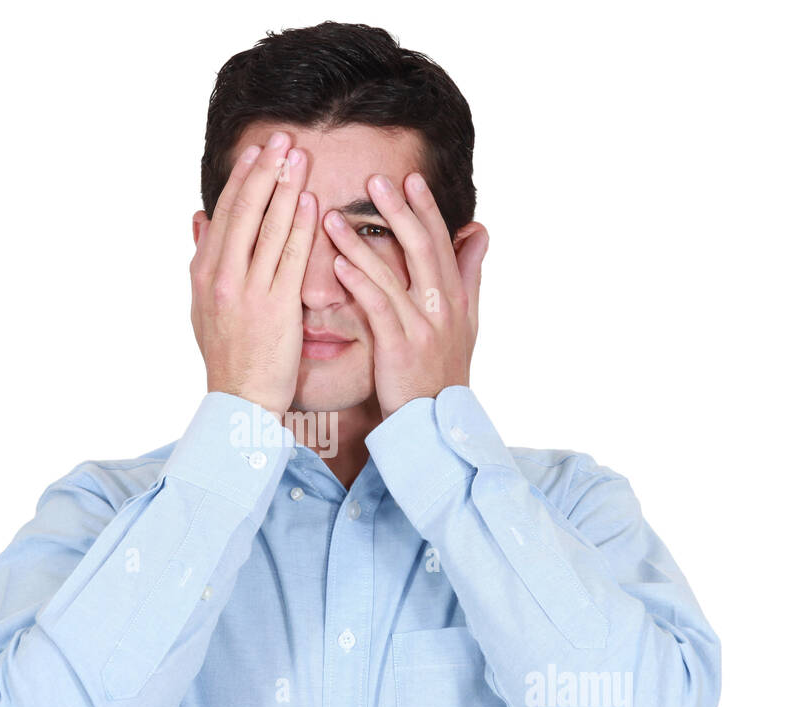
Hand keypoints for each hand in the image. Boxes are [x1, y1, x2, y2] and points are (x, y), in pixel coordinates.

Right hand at [190, 131, 316, 418]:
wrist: (239, 401)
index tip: (258, 150)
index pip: (224, 214)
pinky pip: (290, 258)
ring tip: (301, 156)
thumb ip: (203, 258)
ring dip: (286, 187)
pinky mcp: (276, 308)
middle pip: (244, 211)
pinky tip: (312, 201)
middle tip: (283, 137)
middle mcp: (221, 278)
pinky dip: (299, 226)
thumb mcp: (202, 306)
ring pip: (267, 228)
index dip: (242, 179)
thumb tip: (197, 218)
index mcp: (203, 274)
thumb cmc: (229, 356)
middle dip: (265, 171)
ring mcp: (247, 292)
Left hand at [322, 171, 487, 417]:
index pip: (441, 242)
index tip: (410, 178)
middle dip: (398, 211)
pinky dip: (359, 283)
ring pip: (392, 274)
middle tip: (374, 181)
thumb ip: (469, 274)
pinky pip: (378, 308)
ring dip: (360, 243)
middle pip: (421, 248)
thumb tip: (479, 230)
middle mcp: (442, 307)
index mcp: (456, 297)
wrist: (436, 423)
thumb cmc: (444, 371)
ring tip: (331, 218)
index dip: (426, 209)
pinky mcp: (400, 348)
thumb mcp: (467, 321)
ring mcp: (422, 327)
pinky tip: (338, 264)